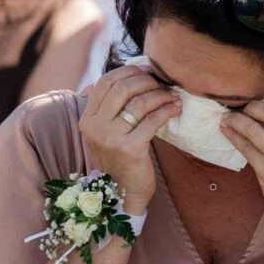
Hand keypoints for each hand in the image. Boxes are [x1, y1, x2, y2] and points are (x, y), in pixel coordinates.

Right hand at [78, 66, 176, 213]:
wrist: (123, 192)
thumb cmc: (120, 157)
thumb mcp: (107, 131)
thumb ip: (111, 107)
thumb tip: (130, 74)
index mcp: (87, 119)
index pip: (104, 83)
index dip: (127, 72)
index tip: (147, 72)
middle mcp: (94, 127)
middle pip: (122, 88)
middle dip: (146, 81)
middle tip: (162, 84)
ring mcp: (110, 138)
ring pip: (139, 103)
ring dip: (160, 95)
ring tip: (172, 96)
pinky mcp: (129, 149)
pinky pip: (152, 120)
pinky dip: (167, 111)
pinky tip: (176, 109)